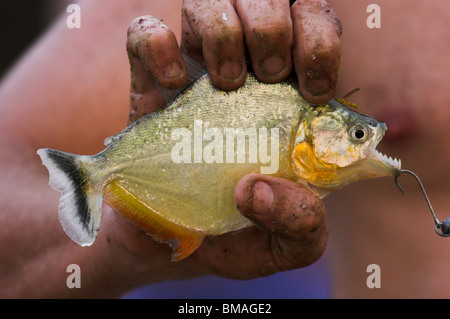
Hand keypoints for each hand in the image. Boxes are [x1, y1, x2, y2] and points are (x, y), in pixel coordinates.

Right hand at [118, 3, 330, 283]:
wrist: (170, 242)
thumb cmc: (237, 234)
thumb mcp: (287, 246)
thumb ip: (301, 223)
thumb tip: (259, 188)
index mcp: (291, 101)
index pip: (316, 27)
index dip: (320, 42)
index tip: (312, 87)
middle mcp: (247, 73)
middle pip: (268, 0)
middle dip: (272, 29)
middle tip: (266, 76)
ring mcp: (196, 73)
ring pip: (209, 0)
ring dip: (222, 30)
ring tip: (224, 84)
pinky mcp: (150, 83)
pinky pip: (145, 34)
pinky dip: (158, 48)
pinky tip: (172, 85)